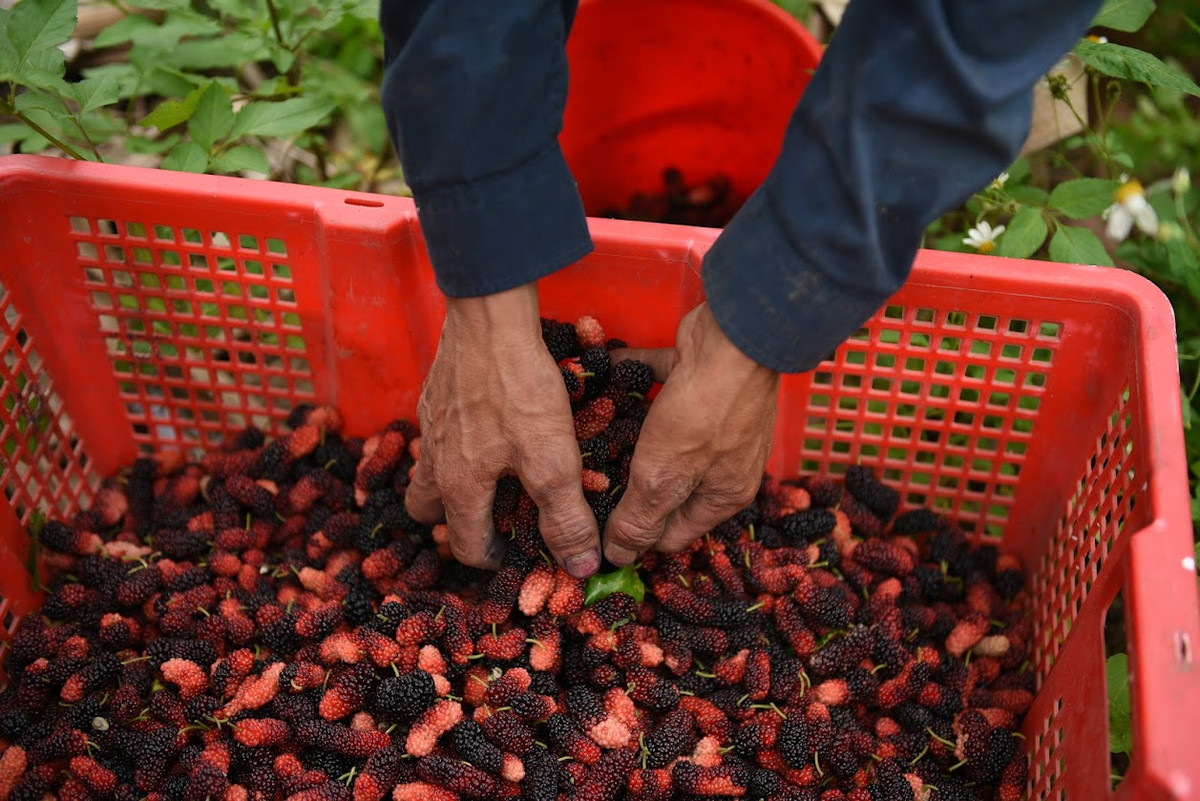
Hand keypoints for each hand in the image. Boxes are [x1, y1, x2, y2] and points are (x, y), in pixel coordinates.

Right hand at [404, 283, 600, 576]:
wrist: (491, 319)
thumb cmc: (520, 392)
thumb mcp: (552, 462)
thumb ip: (564, 517)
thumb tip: (580, 568)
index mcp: (459, 486)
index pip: (464, 544)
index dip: (491, 559)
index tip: (516, 555)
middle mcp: (435, 459)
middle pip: (426, 509)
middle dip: (452, 523)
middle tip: (490, 516)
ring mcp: (432, 422)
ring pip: (429, 468)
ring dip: (452, 480)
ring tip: (491, 472)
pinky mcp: (437, 390)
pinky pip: (439, 430)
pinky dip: (458, 441)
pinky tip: (490, 422)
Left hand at [603, 303, 779, 563]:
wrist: (735, 337)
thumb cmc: (704, 413)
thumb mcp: (664, 476)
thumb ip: (640, 518)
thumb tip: (619, 559)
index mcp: (723, 495)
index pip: (673, 535)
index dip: (635, 539)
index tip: (593, 534)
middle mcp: (722, 462)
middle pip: (665, 488)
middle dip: (626, 487)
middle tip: (580, 488)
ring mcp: (711, 420)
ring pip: (660, 439)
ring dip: (627, 436)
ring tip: (583, 440)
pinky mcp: (696, 381)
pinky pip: (657, 389)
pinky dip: (632, 383)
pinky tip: (598, 375)